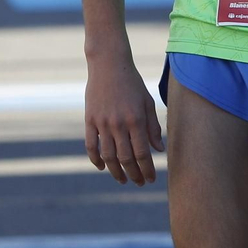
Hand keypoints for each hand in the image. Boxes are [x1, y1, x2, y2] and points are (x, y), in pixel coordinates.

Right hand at [84, 57, 164, 184]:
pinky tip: (102, 167)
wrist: (109, 64)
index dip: (147, 169)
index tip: (151, 179)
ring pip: (108, 156)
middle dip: (134, 174)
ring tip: (122, 180)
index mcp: (136, 119)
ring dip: (116, 172)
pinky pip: (91, 146)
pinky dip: (95, 159)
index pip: (143, 153)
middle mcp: (119, 124)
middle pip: (126, 158)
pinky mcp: (89, 120)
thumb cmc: (132, 83)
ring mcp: (102, 123)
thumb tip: (159, 149)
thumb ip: (153, 126)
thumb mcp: (147, 102)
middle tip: (139, 183)